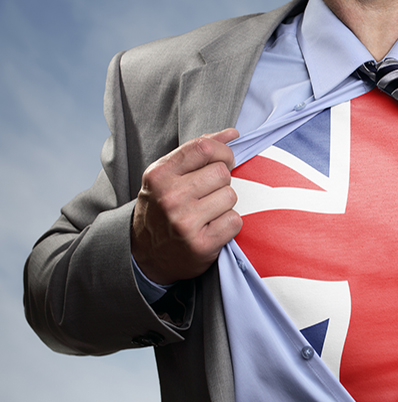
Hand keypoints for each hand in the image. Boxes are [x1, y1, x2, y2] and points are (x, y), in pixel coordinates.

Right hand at [131, 129, 241, 284]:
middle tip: (208, 195)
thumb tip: (232, 134)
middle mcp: (170, 197)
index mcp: (159, 174)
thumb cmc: (162, 209)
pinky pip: (234, 221)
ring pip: (230, 196)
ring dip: (225, 204)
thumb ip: (197, 151)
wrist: (146, 255)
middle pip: (222, 173)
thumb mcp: (168, 176)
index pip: (204, 148)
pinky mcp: (201, 244)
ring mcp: (184, 222)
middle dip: (222, 182)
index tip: (224, 161)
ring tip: (207, 213)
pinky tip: (211, 228)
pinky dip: (228, 224)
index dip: (223, 152)